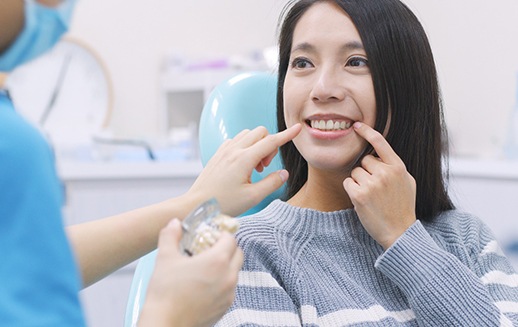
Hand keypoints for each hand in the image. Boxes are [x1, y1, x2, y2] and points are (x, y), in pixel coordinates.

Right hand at [138, 219, 242, 326]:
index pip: (230, 239)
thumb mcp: (165, 258)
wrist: (165, 325)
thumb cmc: (165, 293)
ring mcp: (229, 294)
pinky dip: (222, 282)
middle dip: (227, 248)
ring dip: (225, 265)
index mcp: (218, 261)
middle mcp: (228, 277)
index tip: (209, 236)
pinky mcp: (225, 307)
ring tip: (204, 267)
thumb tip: (174, 223)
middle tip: (208, 249)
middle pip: (238, 254)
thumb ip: (170, 236)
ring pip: (235, 272)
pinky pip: (230, 288)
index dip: (220, 234)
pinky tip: (204, 284)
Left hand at [188, 124, 301, 215]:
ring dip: (257, 145)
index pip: (271, 141)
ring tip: (254, 168)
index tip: (298, 129)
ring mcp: (224, 150)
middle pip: (260, 133)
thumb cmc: (224, 204)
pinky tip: (243, 165)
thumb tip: (284, 173)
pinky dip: (245, 147)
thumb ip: (272, 183)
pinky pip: (236, 140)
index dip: (287, 135)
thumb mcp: (253, 197)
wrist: (196, 205)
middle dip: (269, 145)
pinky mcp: (218, 154)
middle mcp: (233, 150)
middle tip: (265, 167)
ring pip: (248, 134)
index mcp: (244, 159)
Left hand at [343, 122, 415, 248]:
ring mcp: (372, 184)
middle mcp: (385, 173)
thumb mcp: (407, 182)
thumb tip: (381, 154)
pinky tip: (363, 201)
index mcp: (398, 167)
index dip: (367, 132)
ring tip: (371, 196)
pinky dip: (352, 190)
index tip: (356, 125)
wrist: (400, 232)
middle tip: (376, 188)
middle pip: (364, 161)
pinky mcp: (359, 195)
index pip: (380, 142)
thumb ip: (395, 166)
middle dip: (366, 172)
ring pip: (354, 172)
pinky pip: (348, 183)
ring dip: (359, 182)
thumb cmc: (403, 207)